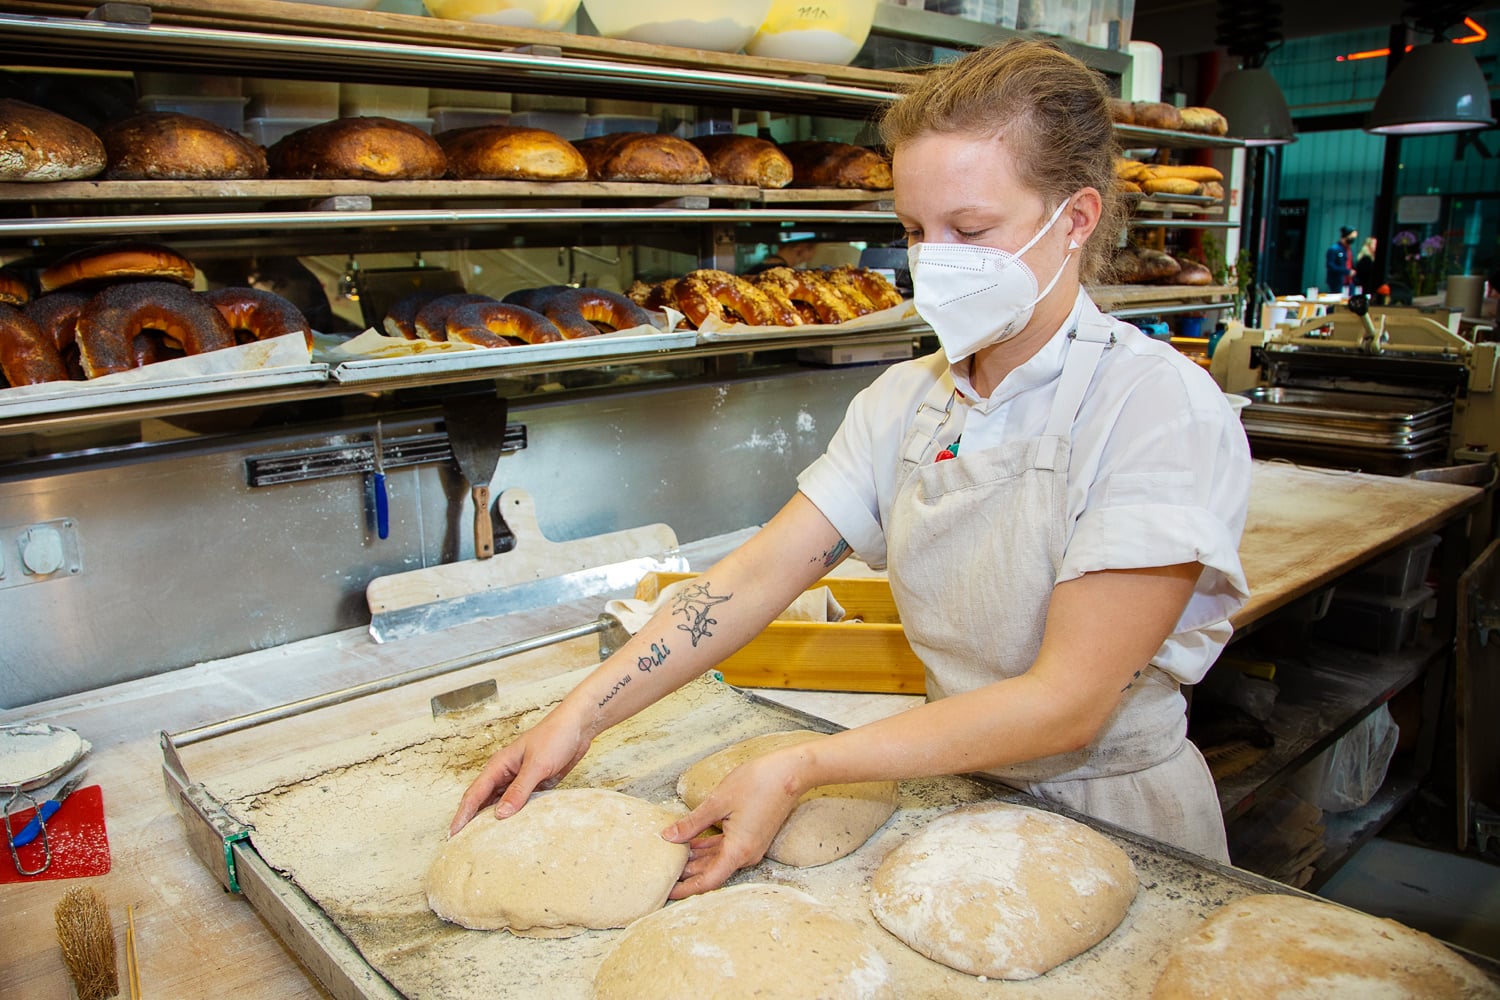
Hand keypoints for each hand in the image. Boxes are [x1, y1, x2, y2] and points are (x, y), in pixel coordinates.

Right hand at [448, 706, 591, 836]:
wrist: (578, 727)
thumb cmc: (555, 737)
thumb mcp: (537, 765)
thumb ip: (519, 790)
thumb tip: (500, 815)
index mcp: (499, 766)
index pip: (474, 794)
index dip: (462, 815)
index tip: (453, 834)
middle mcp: (505, 774)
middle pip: (483, 801)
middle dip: (472, 821)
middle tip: (463, 845)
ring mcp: (519, 780)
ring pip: (500, 804)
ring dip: (492, 820)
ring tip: (484, 843)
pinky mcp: (534, 785)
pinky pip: (519, 804)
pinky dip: (514, 817)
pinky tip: (513, 831)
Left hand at [660, 750, 805, 897]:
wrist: (790, 772)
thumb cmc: (757, 783)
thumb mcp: (717, 802)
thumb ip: (692, 823)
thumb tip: (669, 837)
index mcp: (738, 851)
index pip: (707, 881)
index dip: (686, 889)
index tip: (667, 891)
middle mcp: (746, 854)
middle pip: (711, 872)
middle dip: (686, 874)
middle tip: (662, 873)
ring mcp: (750, 846)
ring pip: (717, 859)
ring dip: (696, 860)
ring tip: (671, 857)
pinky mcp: (751, 836)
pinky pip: (725, 848)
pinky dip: (708, 848)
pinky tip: (690, 843)